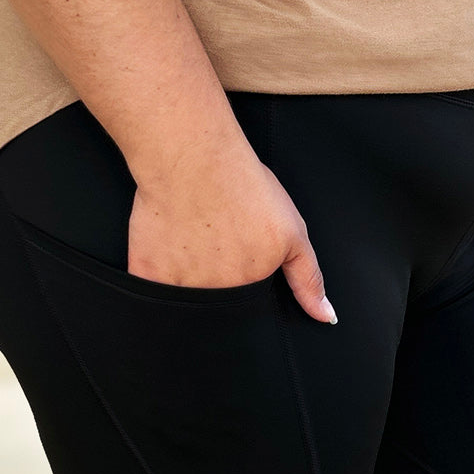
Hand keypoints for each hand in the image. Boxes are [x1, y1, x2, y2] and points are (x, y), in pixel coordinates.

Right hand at [128, 145, 337, 323]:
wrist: (193, 156)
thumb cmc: (243, 186)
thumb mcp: (293, 230)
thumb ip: (308, 278)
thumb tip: (326, 317)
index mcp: (250, 288)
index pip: (247, 308)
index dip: (243, 284)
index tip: (237, 257)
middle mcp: (216, 296)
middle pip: (215, 308)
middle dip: (216, 285)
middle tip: (213, 242)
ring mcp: (180, 288)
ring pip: (183, 302)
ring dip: (186, 282)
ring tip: (192, 241)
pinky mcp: (147, 274)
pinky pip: (150, 292)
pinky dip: (155, 277)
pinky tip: (163, 250)